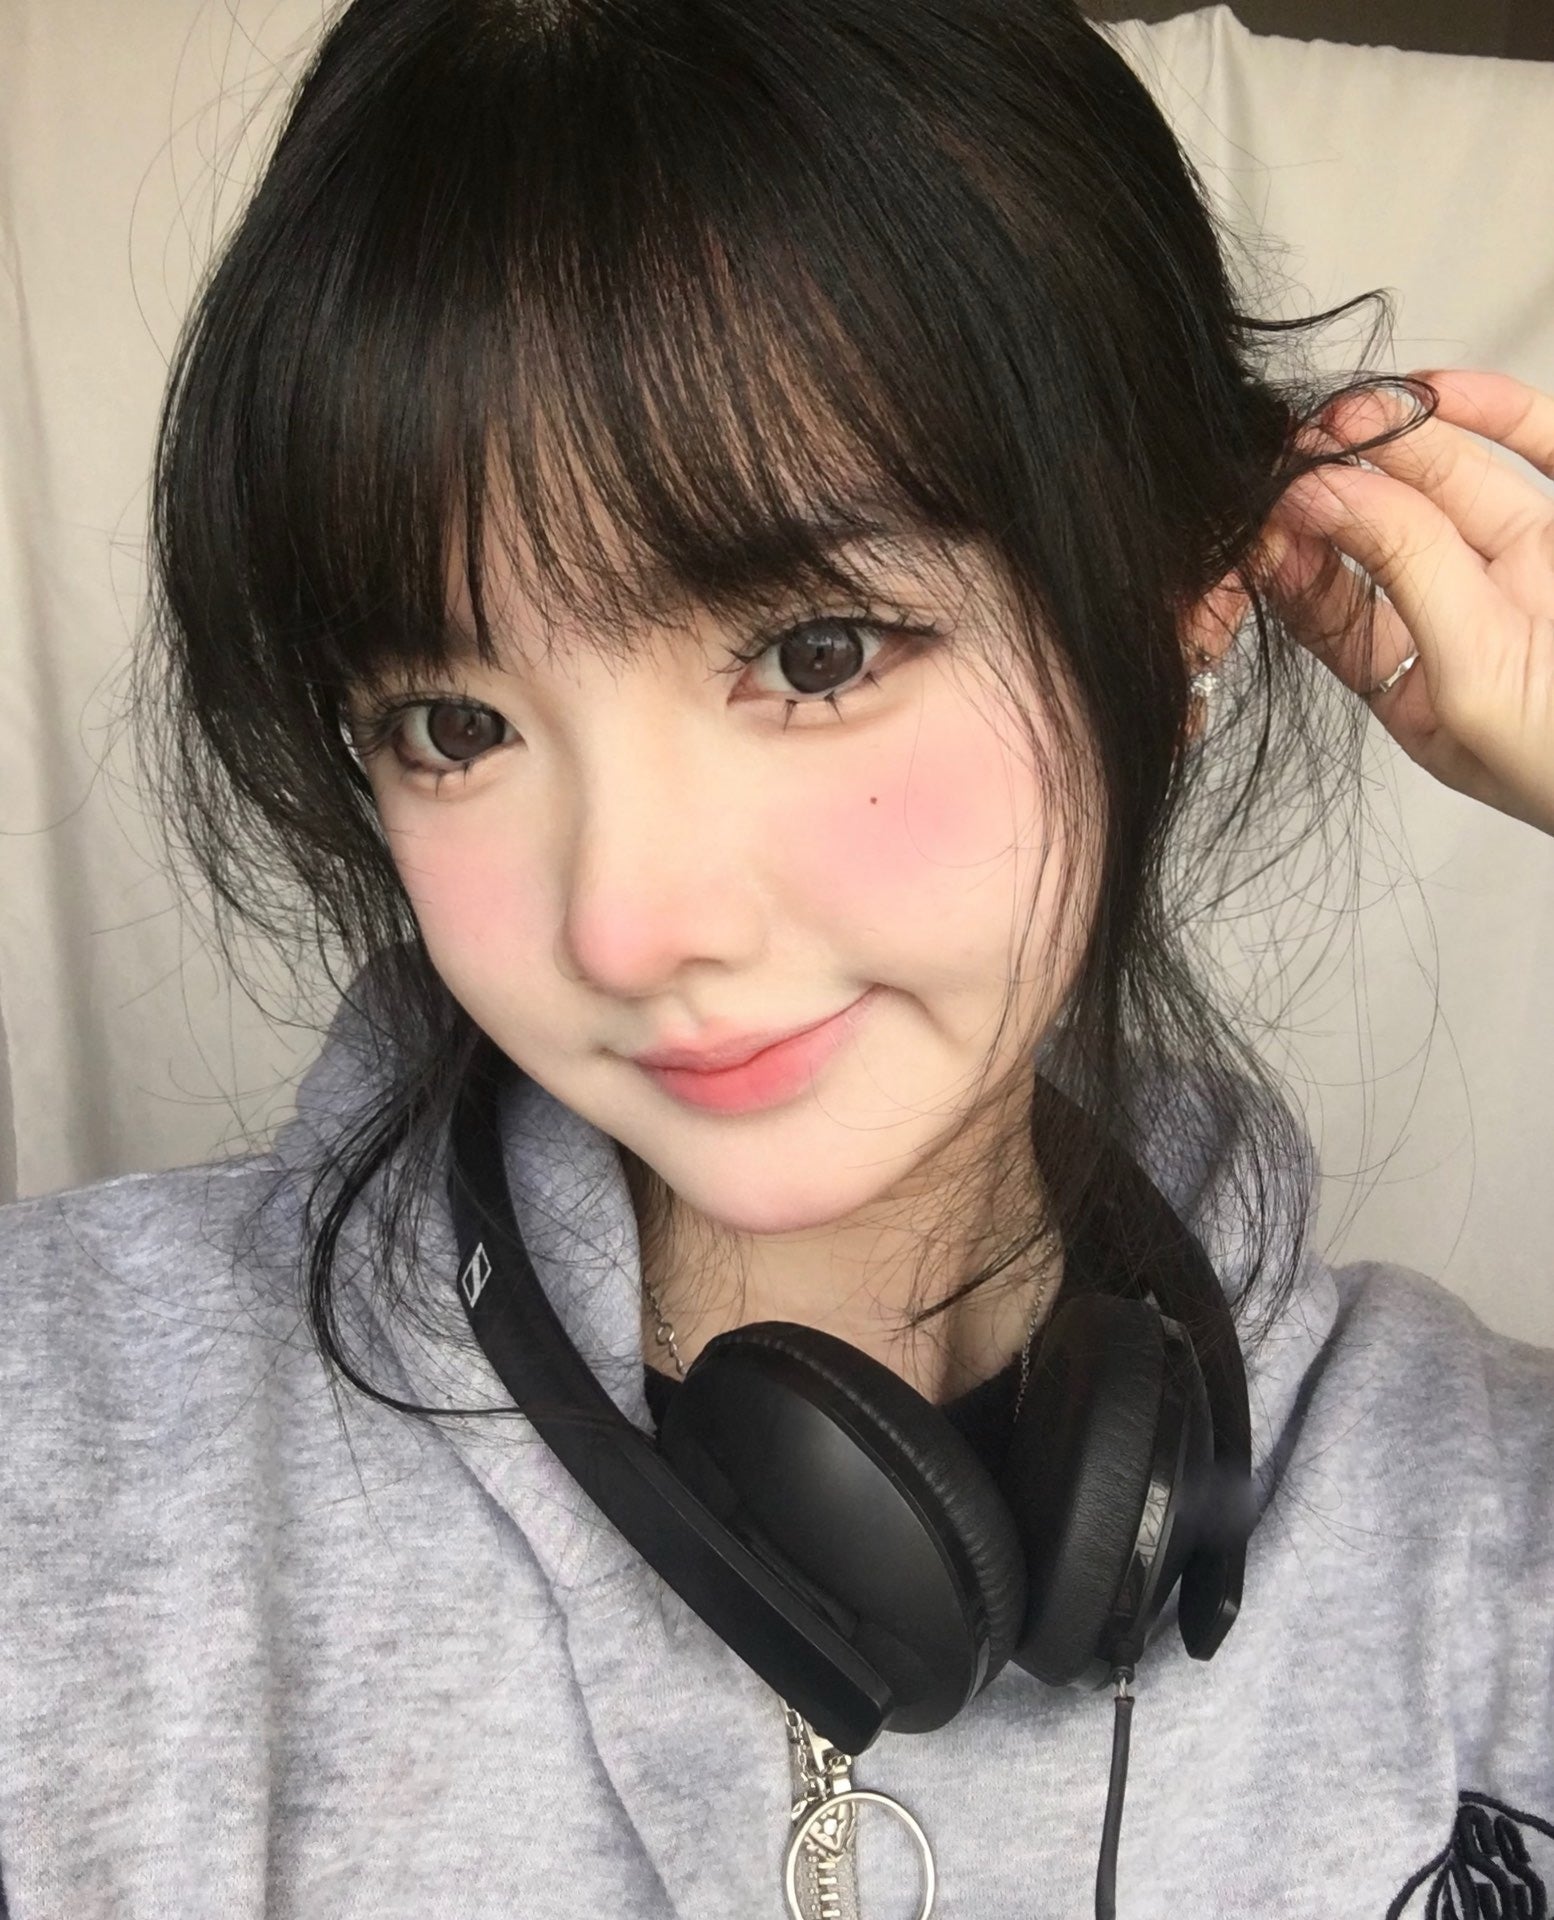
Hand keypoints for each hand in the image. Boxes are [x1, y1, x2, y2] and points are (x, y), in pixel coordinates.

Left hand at [1266, 368, 1553, 837]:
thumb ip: (1402, 578)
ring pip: (1455, 485)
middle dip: (1341, 484)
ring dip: (1401, 441)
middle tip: (1294, 440)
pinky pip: (1542, 451)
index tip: (1261, 507)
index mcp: (1428, 691)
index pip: (1335, 612)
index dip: (1295, 556)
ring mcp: (1538, 566)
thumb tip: (1317, 495)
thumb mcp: (1472, 682)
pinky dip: (1492, 413)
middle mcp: (1477, 623)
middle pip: (1388, 536)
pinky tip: (1435, 391)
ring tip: (1350, 409)